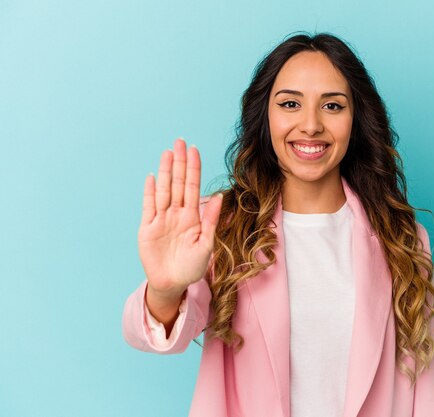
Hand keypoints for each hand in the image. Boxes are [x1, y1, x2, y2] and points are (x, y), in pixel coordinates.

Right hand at [138, 138, 222, 301]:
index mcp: (192, 217)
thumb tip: (219, 196)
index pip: (192, 187)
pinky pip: (148, 206)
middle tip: (180, 141)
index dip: (193, 168)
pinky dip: (150, 191)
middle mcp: (176, 213)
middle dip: (179, 163)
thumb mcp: (206, 244)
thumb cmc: (192, 267)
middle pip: (177, 183)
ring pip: (163, 190)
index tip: (195, 150)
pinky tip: (152, 176)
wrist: (173, 284)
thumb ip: (211, 220)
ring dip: (165, 171)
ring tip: (168, 153)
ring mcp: (161, 219)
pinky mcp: (147, 228)